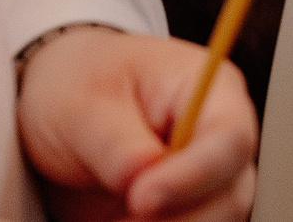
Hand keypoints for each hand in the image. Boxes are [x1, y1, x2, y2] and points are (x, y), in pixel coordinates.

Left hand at [18, 27, 255, 220]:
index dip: (193, 174)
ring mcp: (204, 181)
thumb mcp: (83, 103)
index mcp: (211, 91)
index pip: (229, 138)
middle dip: (178, 219)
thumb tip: (143, 173)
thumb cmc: (82, 84)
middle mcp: (217, 140)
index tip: (141, 198)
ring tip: (109, 221)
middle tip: (120, 219)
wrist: (60, 105)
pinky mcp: (182, 213)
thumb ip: (115, 141)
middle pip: (231, 195)